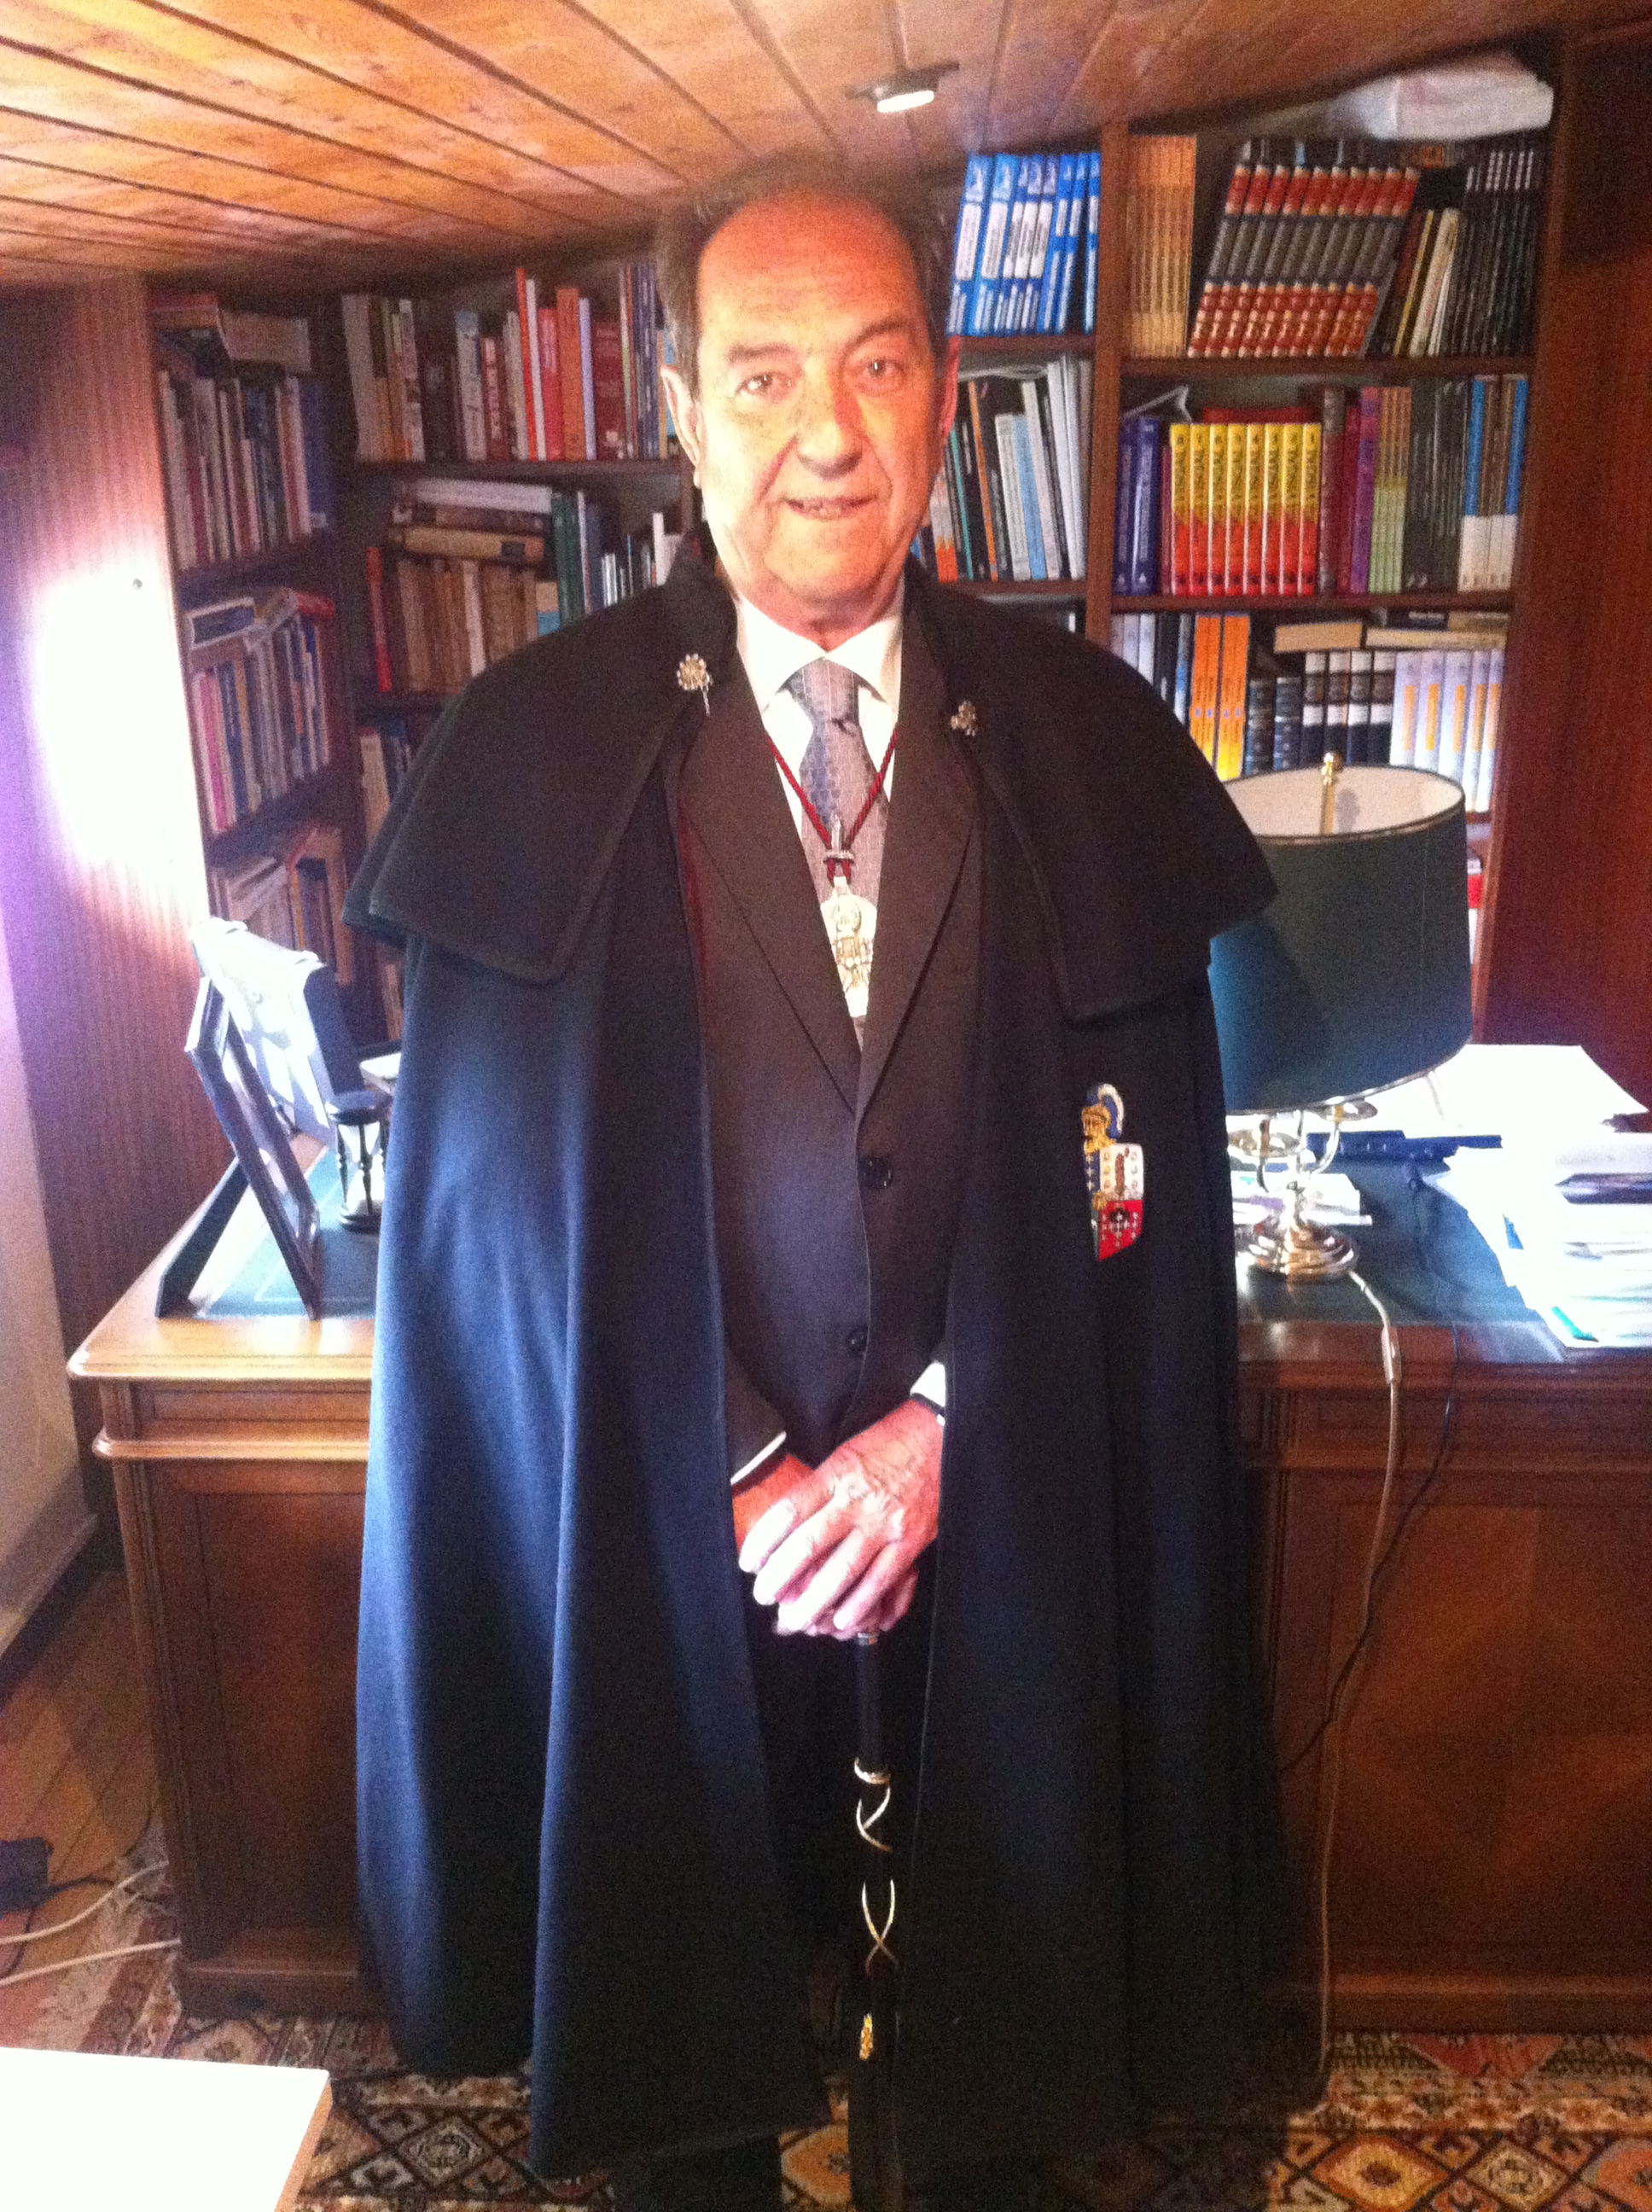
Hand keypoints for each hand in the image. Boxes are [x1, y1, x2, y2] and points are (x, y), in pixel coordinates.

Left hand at [736, 1400, 941, 1639]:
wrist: (939, 1436)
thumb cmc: (887, 1444)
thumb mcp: (845, 1455)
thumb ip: (819, 1488)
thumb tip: (787, 1525)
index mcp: (836, 1475)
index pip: (788, 1512)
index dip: (763, 1542)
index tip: (748, 1562)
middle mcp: (857, 1500)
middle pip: (808, 1545)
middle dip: (780, 1576)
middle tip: (764, 1595)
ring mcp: (884, 1523)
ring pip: (842, 1570)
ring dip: (815, 1601)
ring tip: (796, 1619)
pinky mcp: (909, 1541)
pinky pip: (880, 1579)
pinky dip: (860, 1603)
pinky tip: (842, 1619)